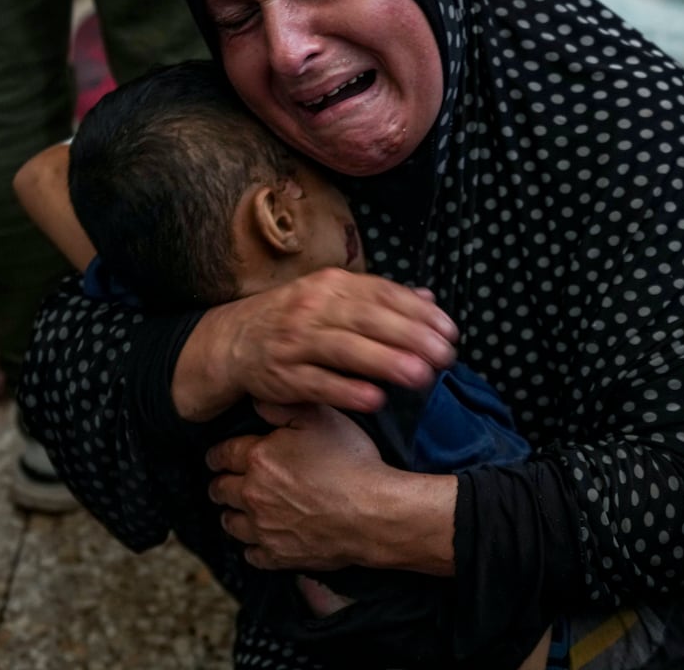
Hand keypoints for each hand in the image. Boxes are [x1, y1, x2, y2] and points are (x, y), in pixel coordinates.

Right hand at [179, 268, 457, 418]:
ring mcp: (296, 342)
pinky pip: (318, 383)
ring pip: (346, 349)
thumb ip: (380, 299)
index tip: (450, 331)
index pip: (383, 293)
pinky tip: (376, 400)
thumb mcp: (333, 298)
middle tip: (446, 356)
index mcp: (332, 284)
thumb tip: (429, 299)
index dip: (419, 312)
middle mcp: (313, 308)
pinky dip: (347, 391)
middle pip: (369, 320)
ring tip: (422, 376)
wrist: (232, 341)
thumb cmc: (295, 319)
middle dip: (412, 337)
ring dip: (386, 362)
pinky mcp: (282, 376)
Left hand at [207, 402, 391, 570]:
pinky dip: (253, 547)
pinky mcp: (278, 555)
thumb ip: (284, 408)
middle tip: (227, 483)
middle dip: (222, 483)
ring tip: (241, 511)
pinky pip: (252, 555)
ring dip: (233, 515)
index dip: (218, 455)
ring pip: (230, 523)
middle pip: (220, 490)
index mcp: (259, 458)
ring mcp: (264, 528)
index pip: (222, 454)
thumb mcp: (321, 419)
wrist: (374, 513)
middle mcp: (253, 494)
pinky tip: (262, 540)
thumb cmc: (352, 463)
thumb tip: (257, 402)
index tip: (218, 458)